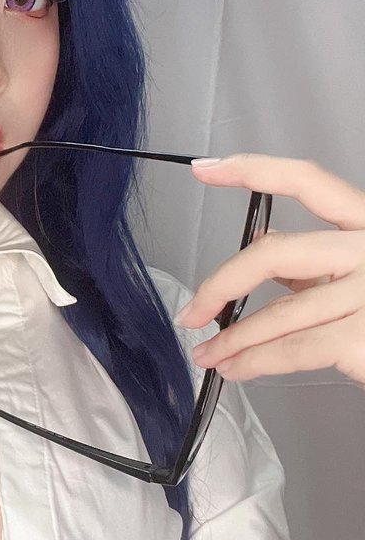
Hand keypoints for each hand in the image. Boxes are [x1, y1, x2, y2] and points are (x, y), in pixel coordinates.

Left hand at [173, 154, 364, 386]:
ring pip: (279, 312)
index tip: (204, 169)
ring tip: (207, 355)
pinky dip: (255, 361)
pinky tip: (236, 369)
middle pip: (276, 252)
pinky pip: (294, 348)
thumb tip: (264, 243)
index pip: (309, 180)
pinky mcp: (364, 335)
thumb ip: (316, 261)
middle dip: (222, 283)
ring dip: (233, 339)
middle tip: (192, 311)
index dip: (253, 170)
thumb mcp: (361, 273)